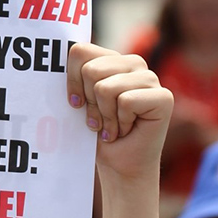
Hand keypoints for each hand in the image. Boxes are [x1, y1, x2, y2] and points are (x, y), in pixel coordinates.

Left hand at [67, 43, 172, 182]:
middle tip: (98, 120)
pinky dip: (120, 122)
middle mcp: (133, 63)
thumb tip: (53, 63)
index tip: (75, 103)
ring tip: (112, 126)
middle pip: (90, 70)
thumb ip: (74, 79)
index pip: (80, 52)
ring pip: (106, 88)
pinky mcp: (164, 97)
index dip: (72, 81)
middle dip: (89, 103)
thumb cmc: (97, 134)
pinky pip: (125, 101)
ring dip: (104, 116)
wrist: (119, 164)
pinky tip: (126, 130)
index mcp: (111, 60)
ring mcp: (150, 78)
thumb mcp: (79, 102)